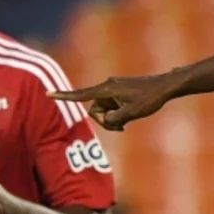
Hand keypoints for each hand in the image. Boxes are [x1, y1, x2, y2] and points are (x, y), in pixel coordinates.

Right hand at [48, 72, 180, 130]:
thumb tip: (105, 120)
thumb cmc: (150, 98)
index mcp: (106, 89)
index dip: (64, 96)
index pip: (81, 95)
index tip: (48, 94)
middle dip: (105, 120)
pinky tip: (129, 117)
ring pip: (104, 110)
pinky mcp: (119, 92)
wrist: (165, 86)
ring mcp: (113, 90)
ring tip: (128, 122)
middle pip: (94, 110)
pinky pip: (111, 107)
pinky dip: (117, 114)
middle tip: (122, 127)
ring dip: (112, 119)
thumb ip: (114, 119)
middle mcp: (107, 87)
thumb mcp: (132, 112)